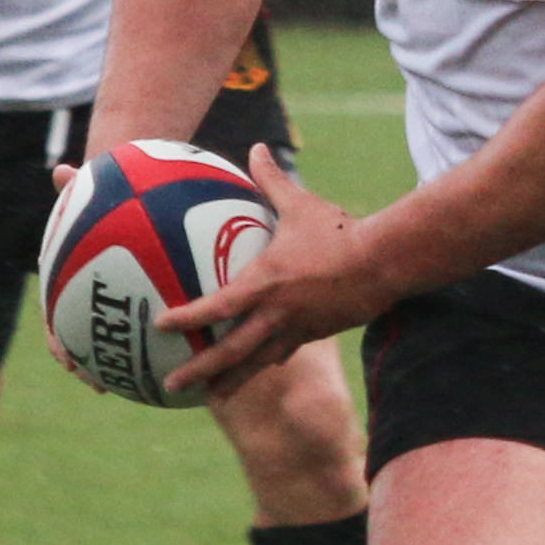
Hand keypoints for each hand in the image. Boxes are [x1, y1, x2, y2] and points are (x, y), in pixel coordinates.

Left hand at [156, 149, 388, 398]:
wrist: (384, 264)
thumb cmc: (339, 231)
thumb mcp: (301, 204)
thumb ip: (271, 180)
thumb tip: (256, 147)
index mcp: (265, 283)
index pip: (217, 307)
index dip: (187, 318)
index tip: (160, 325)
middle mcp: (276, 314)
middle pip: (230, 351)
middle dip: (200, 371)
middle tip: (172, 385)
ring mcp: (296, 329)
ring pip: (256, 363)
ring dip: (230, 380)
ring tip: (208, 397)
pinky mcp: (313, 335)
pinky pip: (280, 353)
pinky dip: (262, 364)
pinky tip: (252, 370)